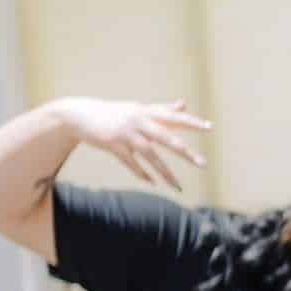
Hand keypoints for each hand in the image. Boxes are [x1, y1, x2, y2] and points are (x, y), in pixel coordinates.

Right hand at [61, 97, 210, 191]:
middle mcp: (138, 121)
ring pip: (150, 155)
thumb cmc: (116, 113)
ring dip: (165, 172)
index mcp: (146, 112)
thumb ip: (162, 109)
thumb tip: (184, 103)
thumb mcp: (138, 108)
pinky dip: (142, 173)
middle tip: (203, 164)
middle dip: (185, 152)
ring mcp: (125, 133)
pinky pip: (131, 162)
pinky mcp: (113, 145)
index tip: (210, 127)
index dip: (191, 122)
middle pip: (166, 137)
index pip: (173, 117)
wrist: (80, 114)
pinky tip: (153, 182)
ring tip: (178, 187)